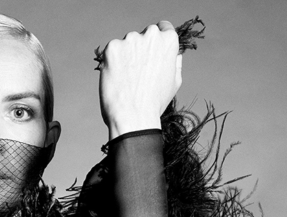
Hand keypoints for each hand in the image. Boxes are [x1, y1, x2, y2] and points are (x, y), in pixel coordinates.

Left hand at [98, 20, 181, 138]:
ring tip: (127, 82)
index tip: (151, 52)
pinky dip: (112, 64)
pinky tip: (117, 80)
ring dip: (125, 57)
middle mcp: (150, 34)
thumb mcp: (175, 82)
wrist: (133, 117)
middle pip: (143, 36)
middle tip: (138, 74)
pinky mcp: (112, 48)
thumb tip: (174, 54)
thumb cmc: (155, 104)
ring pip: (126, 45)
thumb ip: (175, 62)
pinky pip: (112, 53)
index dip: (157, 42)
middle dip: (140, 50)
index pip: (163, 28)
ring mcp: (130, 40)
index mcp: (168, 40)